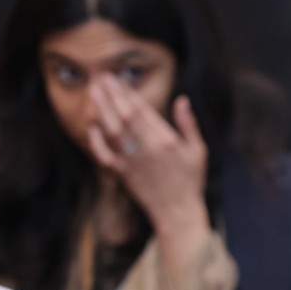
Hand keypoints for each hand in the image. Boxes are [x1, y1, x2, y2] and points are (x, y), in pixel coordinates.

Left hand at [85, 78, 210, 263]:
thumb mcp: (199, 150)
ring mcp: (133, 161)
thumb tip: (182, 99)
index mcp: (166, 140)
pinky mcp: (123, 174)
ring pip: (113, 131)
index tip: (119, 79)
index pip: (143, 111)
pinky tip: (91, 128)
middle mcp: (147, 148)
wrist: (177, 211)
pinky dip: (97, 142)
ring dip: (102, 111)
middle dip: (112, 96)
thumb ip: (189, 124)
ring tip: (93, 93)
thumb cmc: (190, 180)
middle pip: (125, 116)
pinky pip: (105, 155)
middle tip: (102, 78)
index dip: (129, 93)